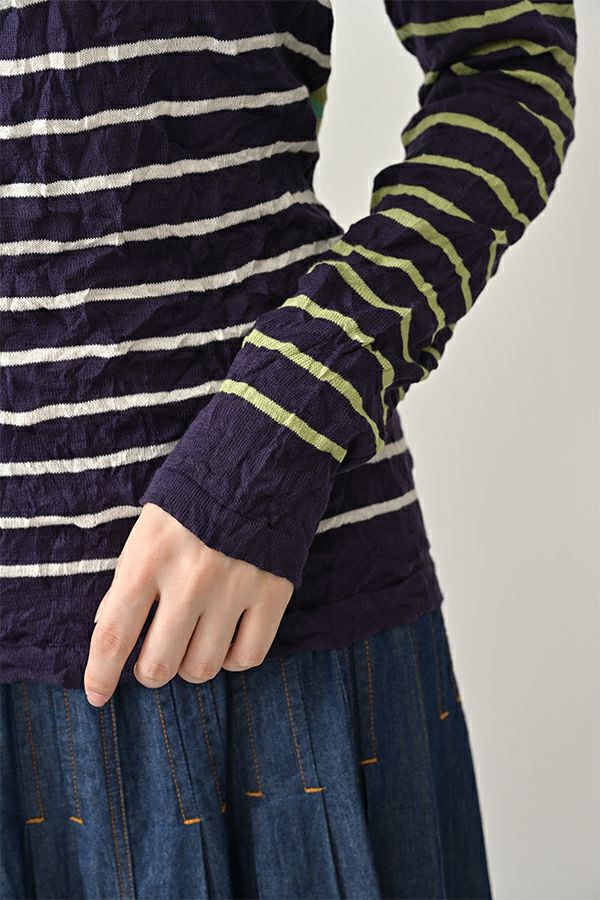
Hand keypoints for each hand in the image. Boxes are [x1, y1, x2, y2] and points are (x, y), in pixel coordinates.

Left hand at [83, 502, 293, 706]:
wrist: (259, 461)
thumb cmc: (194, 501)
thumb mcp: (147, 530)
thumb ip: (128, 580)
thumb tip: (109, 629)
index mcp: (149, 559)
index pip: (113, 634)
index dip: (100, 675)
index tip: (97, 696)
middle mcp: (190, 580)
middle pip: (159, 665)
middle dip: (151, 672)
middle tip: (157, 659)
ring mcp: (234, 588)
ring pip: (203, 667)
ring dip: (193, 666)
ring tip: (196, 640)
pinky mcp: (272, 592)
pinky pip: (249, 657)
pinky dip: (235, 659)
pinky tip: (230, 638)